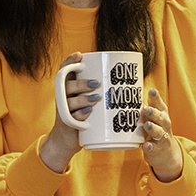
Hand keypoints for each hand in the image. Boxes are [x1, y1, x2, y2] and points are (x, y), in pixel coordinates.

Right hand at [40, 51, 100, 172]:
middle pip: (67, 85)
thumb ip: (101, 92)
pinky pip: (71, 118)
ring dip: (82, 98)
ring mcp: (63, 110)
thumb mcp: (88, 102)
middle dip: (81, 83)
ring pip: (69, 101)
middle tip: (96, 83)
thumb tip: (132, 83)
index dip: (69, 61)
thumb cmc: (83, 118)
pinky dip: (80, 115)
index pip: (64, 70)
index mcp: (67, 88)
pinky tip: (88, 113)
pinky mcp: (66, 124)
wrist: (66, 141)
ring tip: (95, 98)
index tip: (80, 55)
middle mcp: (62, 97)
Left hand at [141, 88, 183, 182]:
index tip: (152, 91)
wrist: (166, 153)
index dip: (155, 97)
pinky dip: (149, 147)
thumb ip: (145, 107)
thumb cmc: (156, 130)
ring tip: (147, 125)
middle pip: (160, 118)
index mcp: (162, 115)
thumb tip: (127, 92)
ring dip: (152, 128)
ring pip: (158, 132)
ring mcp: (161, 138)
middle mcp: (163, 125)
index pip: (159, 105)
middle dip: (154, 113)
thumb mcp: (153, 118)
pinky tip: (145, 146)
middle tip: (147, 109)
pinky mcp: (156, 150)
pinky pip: (153, 148)